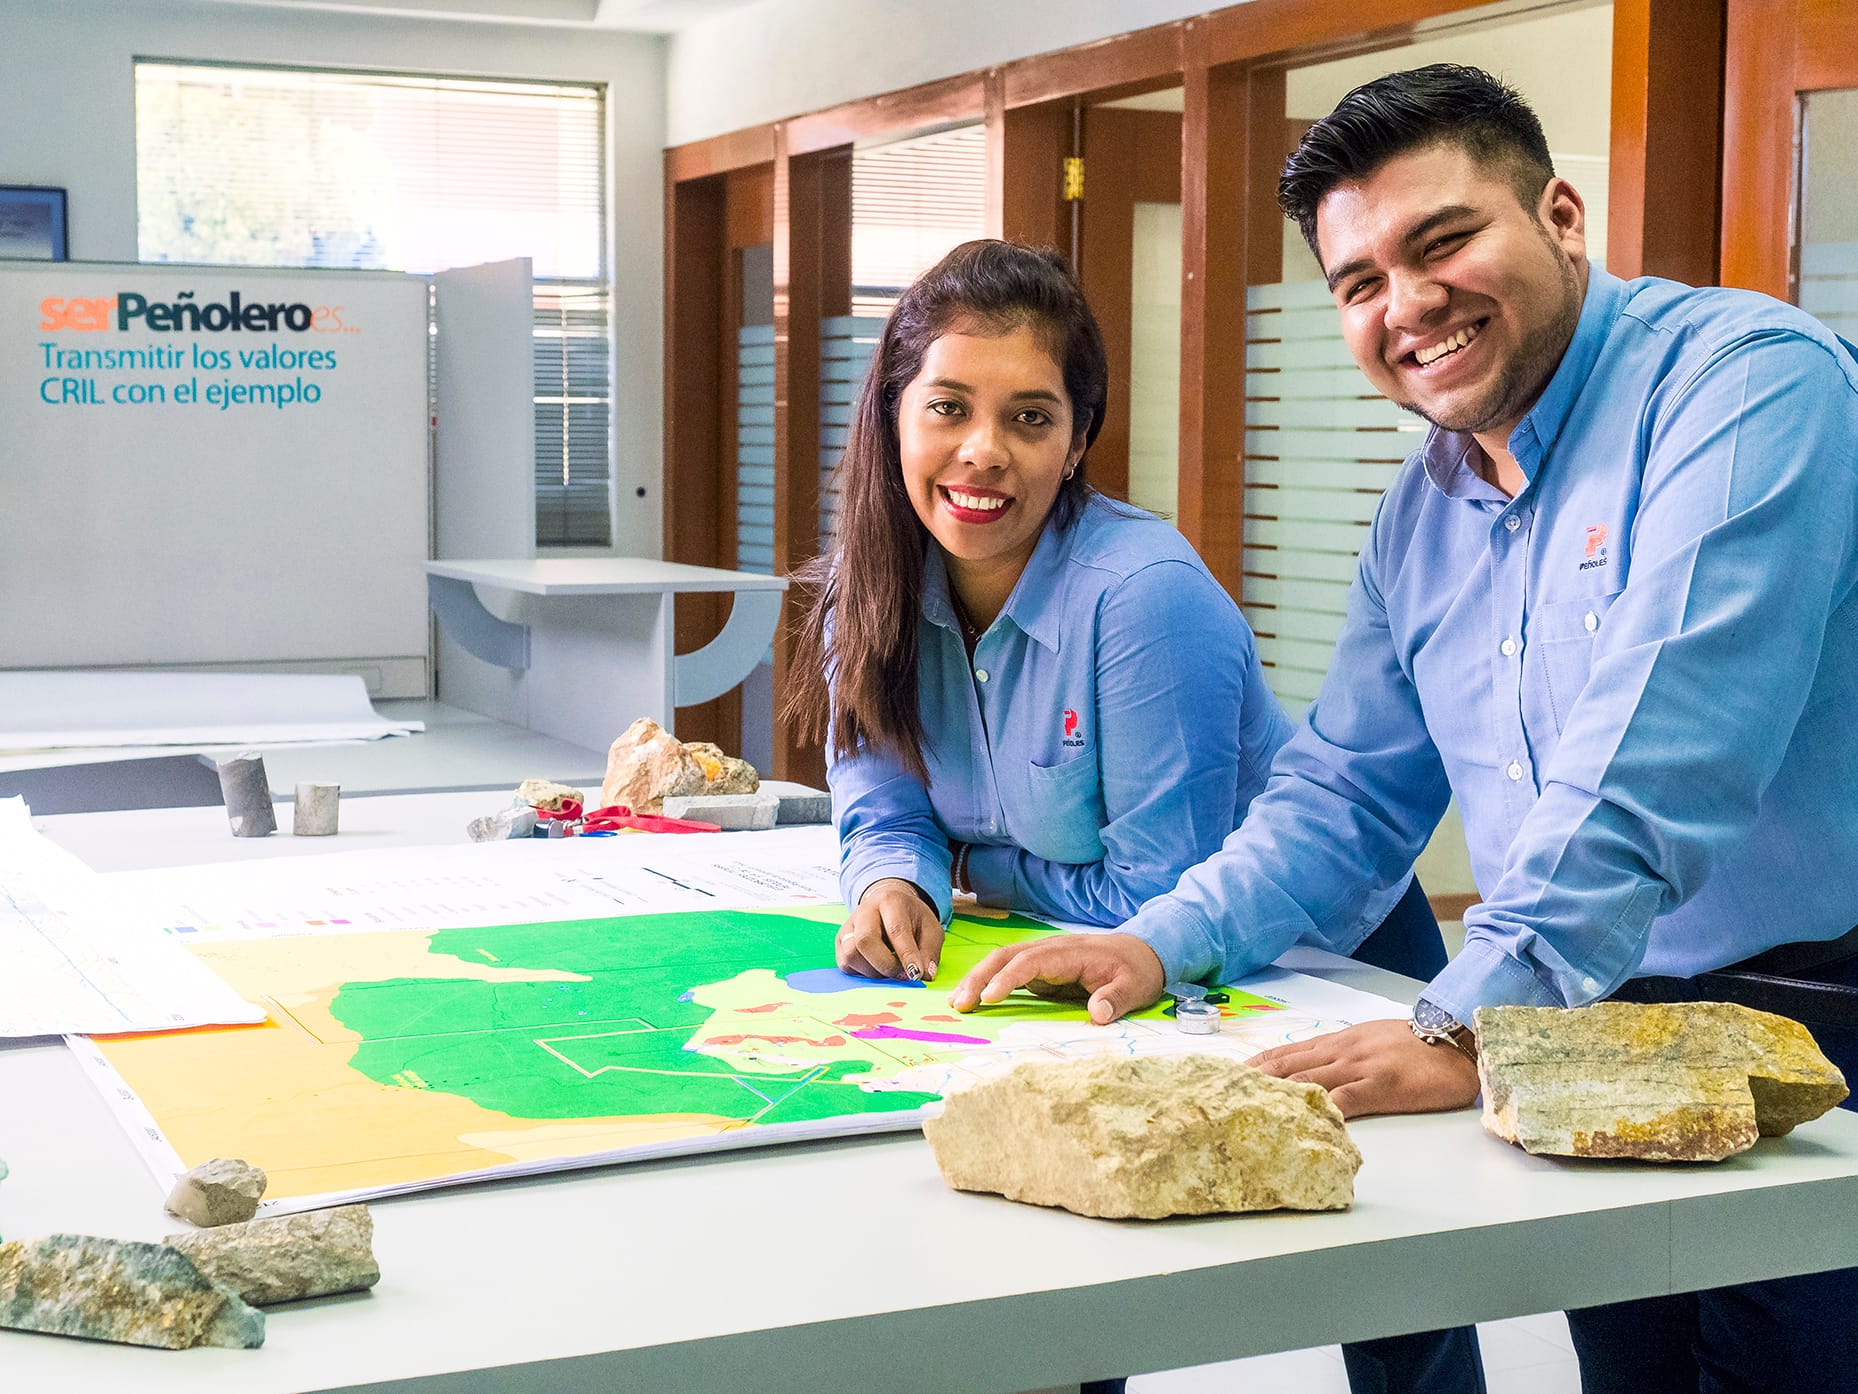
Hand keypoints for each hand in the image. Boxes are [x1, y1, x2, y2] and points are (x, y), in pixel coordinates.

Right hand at [837, 879, 945, 980]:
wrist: (887, 904)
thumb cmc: (910, 918)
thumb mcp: (930, 927)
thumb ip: (929, 950)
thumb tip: (925, 975)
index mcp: (890, 901)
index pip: (896, 929)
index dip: (906, 955)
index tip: (916, 974)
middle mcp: (864, 911)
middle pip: (865, 940)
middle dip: (886, 965)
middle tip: (903, 975)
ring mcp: (849, 927)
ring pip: (851, 955)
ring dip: (874, 971)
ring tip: (891, 969)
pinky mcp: (840, 942)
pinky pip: (846, 964)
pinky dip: (864, 973)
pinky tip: (878, 968)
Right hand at [948, 933, 1165, 1024]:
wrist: (1144, 951)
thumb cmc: (1137, 969)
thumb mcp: (1135, 987)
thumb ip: (1116, 999)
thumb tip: (1098, 1014)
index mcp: (1070, 953)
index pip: (1031, 961)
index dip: (1008, 978)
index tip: (988, 998)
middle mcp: (1051, 950)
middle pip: (1007, 956)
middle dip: (980, 976)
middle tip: (958, 1003)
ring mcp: (1045, 958)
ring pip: (1003, 961)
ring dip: (978, 978)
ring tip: (956, 1002)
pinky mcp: (1043, 969)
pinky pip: (1011, 972)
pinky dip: (989, 982)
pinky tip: (975, 999)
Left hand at [1247, 1018, 1480, 1118]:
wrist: (1457, 1039)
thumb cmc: (1416, 1044)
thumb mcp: (1370, 1040)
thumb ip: (1342, 1054)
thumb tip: (1314, 1069)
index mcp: (1338, 1041)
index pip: (1287, 1051)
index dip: (1256, 1064)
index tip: (1228, 1075)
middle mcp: (1341, 1051)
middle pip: (1288, 1065)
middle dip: (1254, 1080)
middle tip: (1223, 1093)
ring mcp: (1360, 1067)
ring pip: (1308, 1081)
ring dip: (1276, 1095)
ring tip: (1247, 1107)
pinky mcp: (1381, 1086)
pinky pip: (1344, 1099)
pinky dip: (1320, 1110)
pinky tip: (1301, 1121)